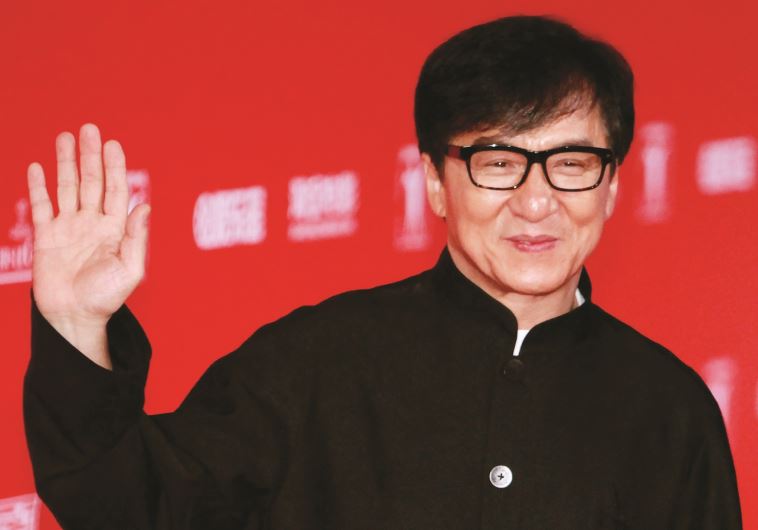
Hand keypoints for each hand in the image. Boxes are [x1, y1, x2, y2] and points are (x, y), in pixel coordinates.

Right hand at [27, 123, 150, 366]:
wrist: (75, 317)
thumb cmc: (107, 298)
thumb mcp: (130, 270)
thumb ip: (138, 238)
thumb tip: (145, 207)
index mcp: (115, 229)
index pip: (115, 190)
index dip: (114, 167)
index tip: (113, 144)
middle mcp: (92, 223)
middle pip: (90, 181)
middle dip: (90, 156)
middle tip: (89, 128)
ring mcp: (68, 228)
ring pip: (66, 188)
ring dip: (66, 162)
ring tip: (66, 137)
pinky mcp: (46, 237)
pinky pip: (42, 206)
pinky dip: (39, 187)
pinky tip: (38, 167)